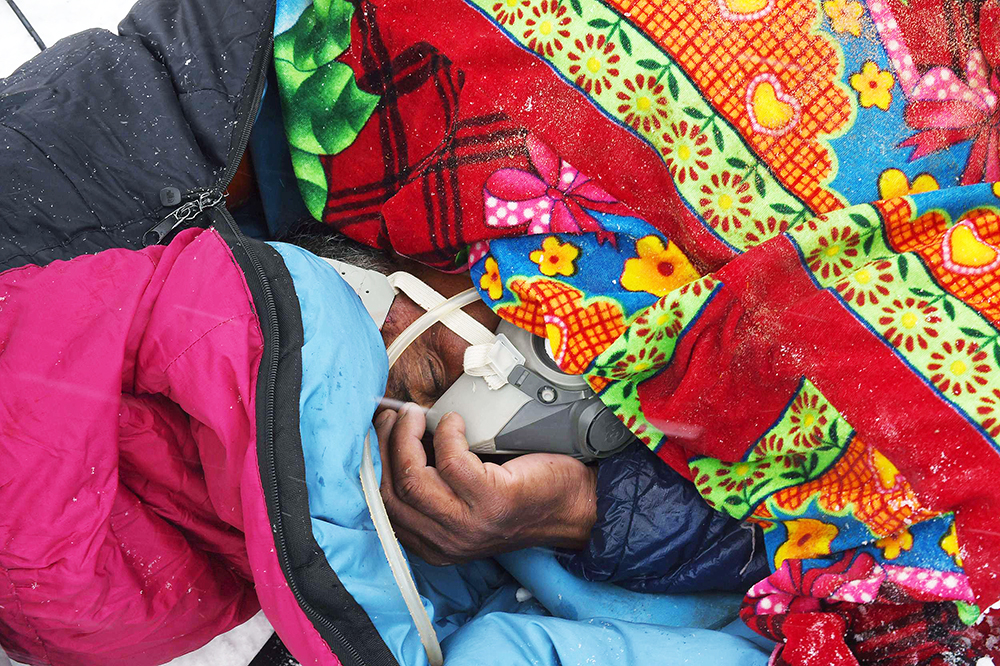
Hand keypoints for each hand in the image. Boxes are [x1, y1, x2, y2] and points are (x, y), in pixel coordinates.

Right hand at [374, 404, 597, 565]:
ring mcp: (468, 525)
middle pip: (391, 490)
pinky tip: (456, 422)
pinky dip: (447, 434)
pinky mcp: (491, 501)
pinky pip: (451, 461)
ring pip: (413, 477)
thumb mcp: (467, 501)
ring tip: (416, 414)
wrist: (577, 505)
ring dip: (408, 437)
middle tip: (396, 415)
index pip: (384, 506)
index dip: (375, 464)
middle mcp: (446, 541)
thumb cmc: (524, 495)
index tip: (377, 433)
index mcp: (433, 543)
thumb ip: (435, 485)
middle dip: (385, 445)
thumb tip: (400, 437)